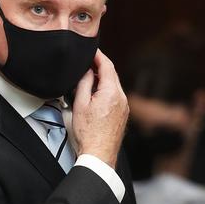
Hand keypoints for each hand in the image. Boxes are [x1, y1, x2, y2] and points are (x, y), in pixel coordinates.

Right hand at [72, 49, 128, 167]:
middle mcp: (122, 98)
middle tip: (88, 62)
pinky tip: (96, 95)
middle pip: (112, 74)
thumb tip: (87, 70)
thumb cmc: (89, 133)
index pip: (107, 65)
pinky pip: (115, 96)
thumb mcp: (80, 104)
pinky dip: (106, 90)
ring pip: (114, 85)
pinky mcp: (123, 114)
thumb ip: (84, 83)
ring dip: (103, 79)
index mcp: (111, 92)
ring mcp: (124, 107)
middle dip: (100, 66)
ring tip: (89, 78)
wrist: (99, 154)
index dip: (99, 55)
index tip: (92, 49)